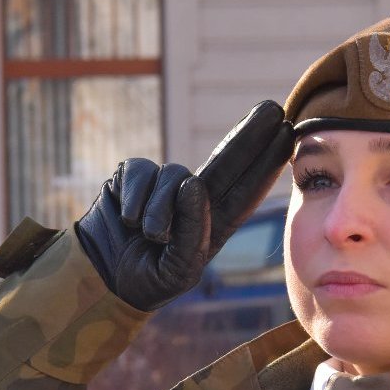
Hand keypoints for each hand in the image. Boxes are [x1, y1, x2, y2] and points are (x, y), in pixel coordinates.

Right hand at [74, 100, 295, 310]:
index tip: (288, 137)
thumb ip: (192, 232)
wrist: (101, 280)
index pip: (246, 190)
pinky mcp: (132, 178)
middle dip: (250, 134)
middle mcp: (192, 200)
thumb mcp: (179, 270)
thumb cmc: (146, 280)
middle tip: (273, 109)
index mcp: (213, 224)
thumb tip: (192, 183)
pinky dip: (135, 197)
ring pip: (175, 175)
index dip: (267, 164)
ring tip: (150, 236)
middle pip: (227, 160)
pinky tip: (128, 219)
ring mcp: (162, 186)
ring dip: (161, 208)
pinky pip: (141, 172)